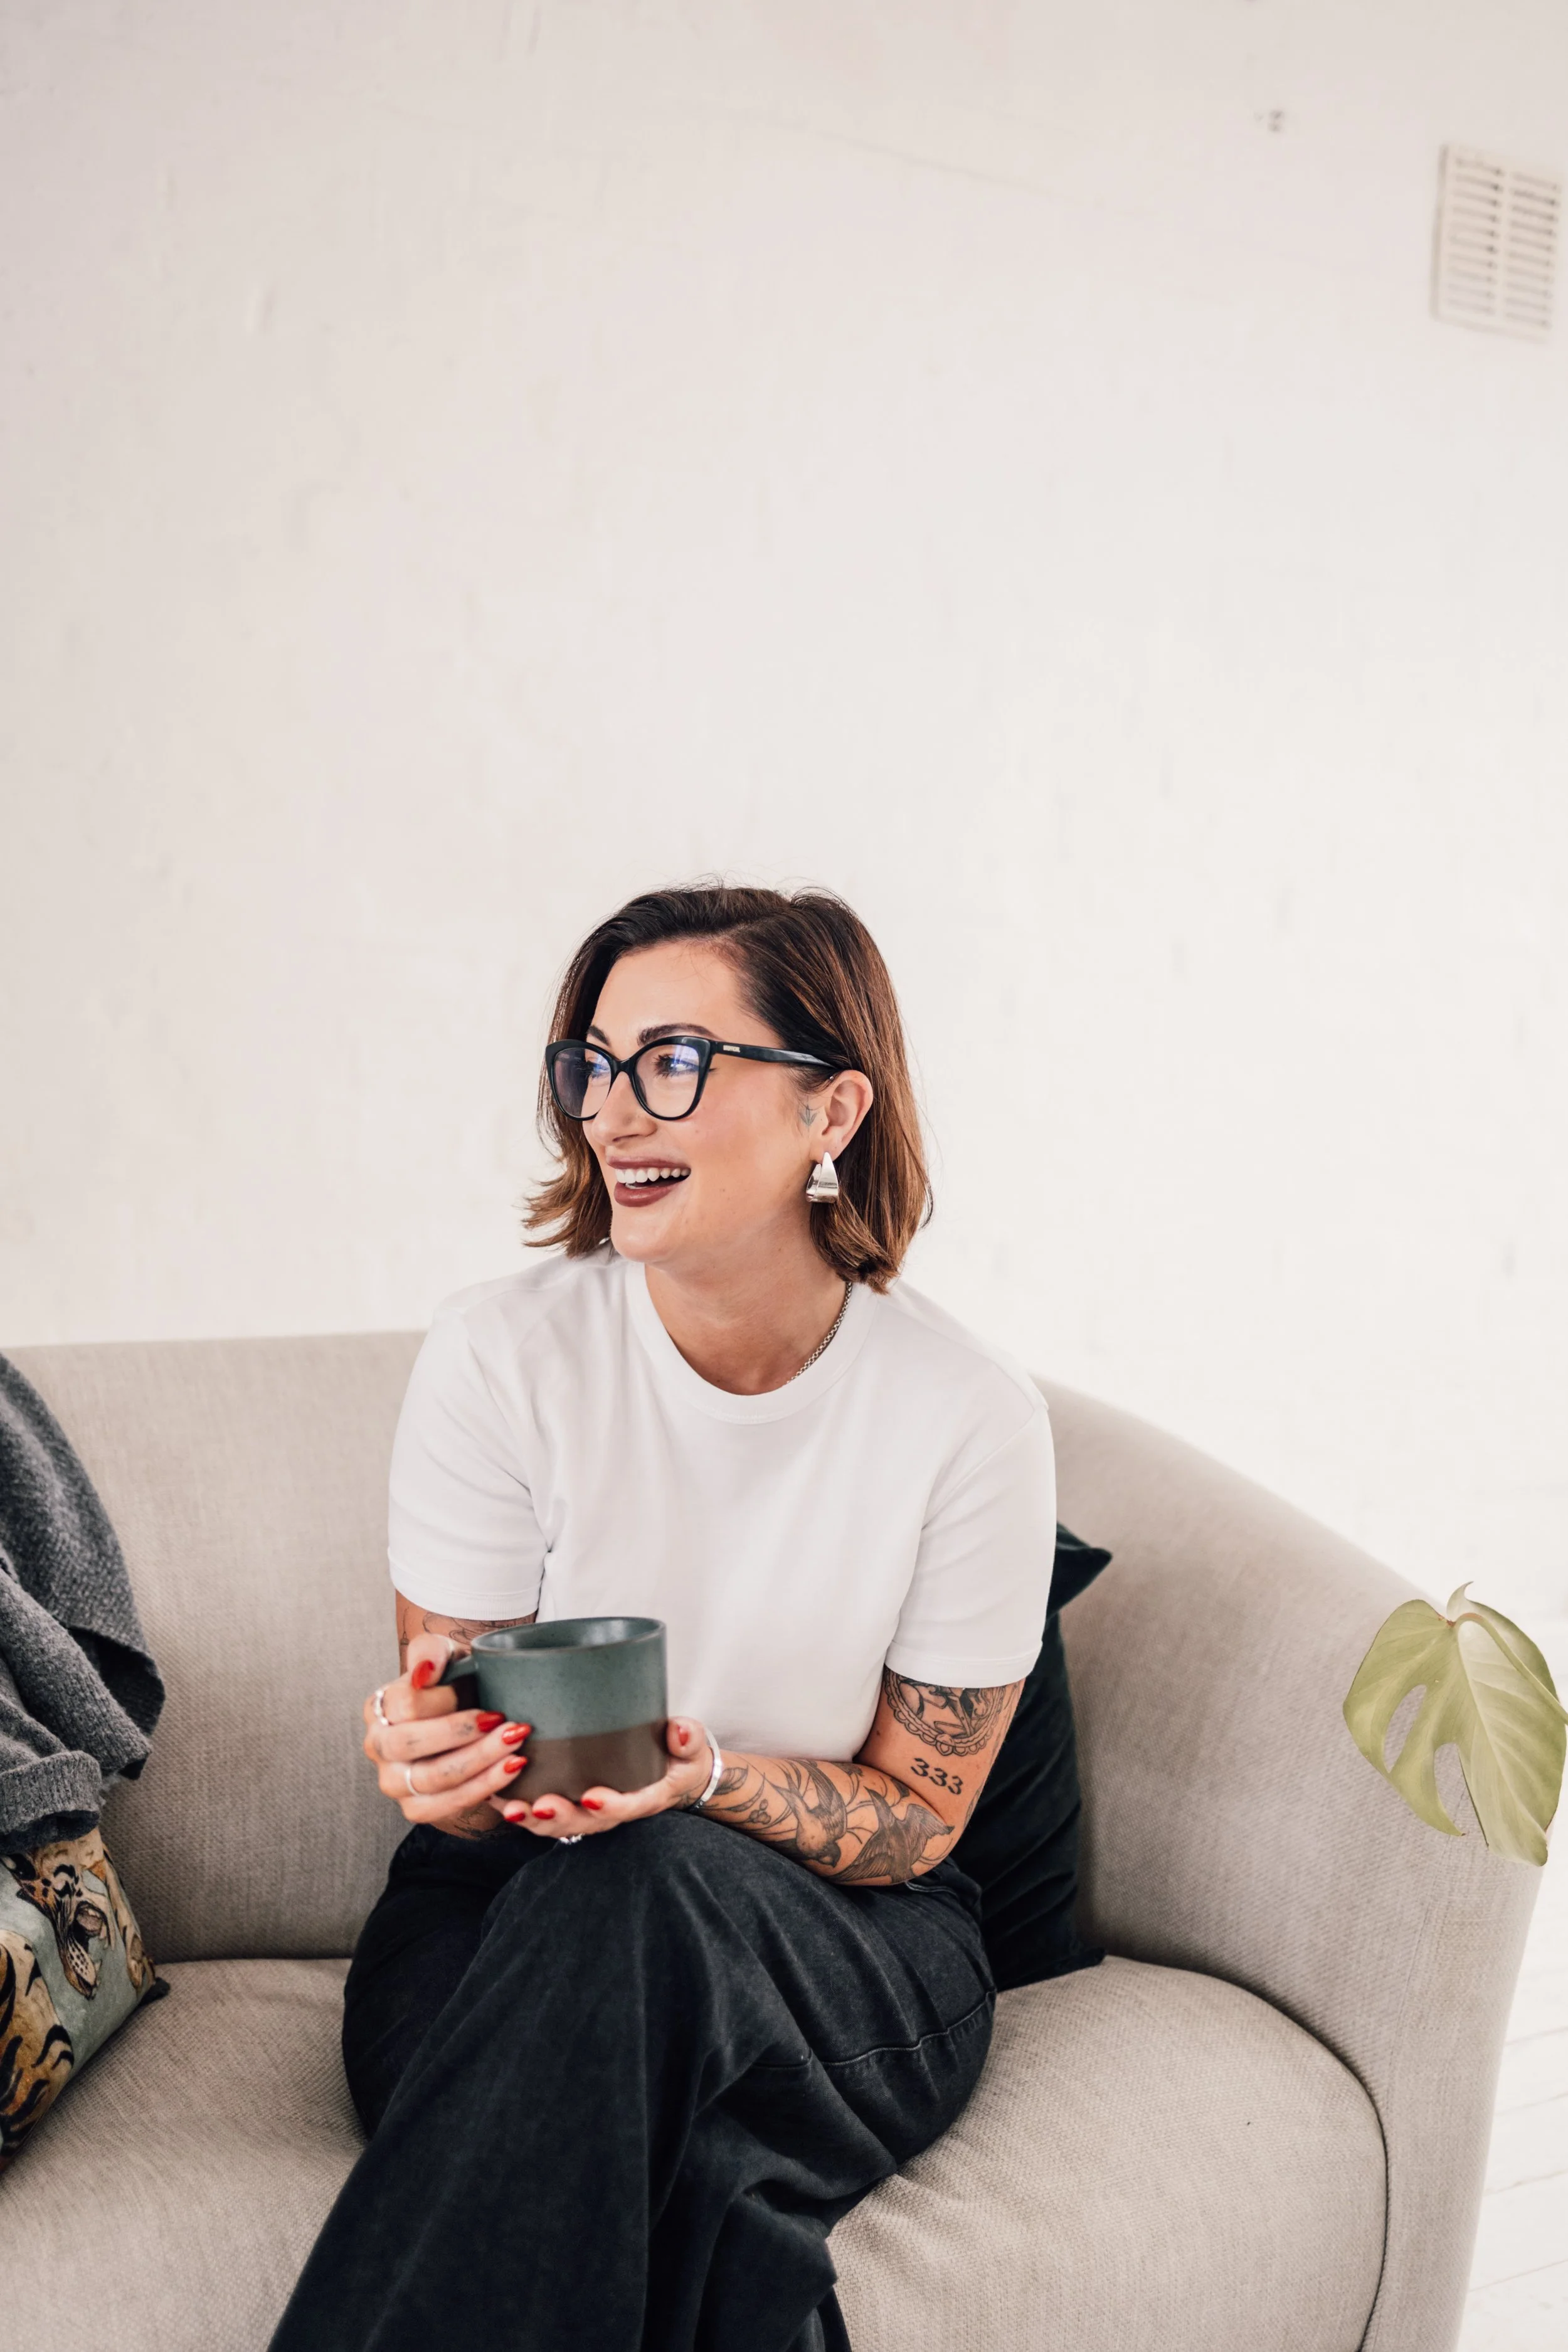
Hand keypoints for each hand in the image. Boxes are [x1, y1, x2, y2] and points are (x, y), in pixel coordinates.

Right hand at [362, 1634, 532, 1833]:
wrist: (468, 1718)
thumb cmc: (454, 1685)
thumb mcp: (444, 1656)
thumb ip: (430, 1652)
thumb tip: (423, 1672)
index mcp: (379, 1708)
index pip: (405, 1705)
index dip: (445, 1701)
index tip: (481, 1697)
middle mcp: (378, 1747)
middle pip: (410, 1744)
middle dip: (462, 1734)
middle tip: (507, 1723)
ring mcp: (393, 1782)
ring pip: (430, 1778)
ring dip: (479, 1762)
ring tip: (516, 1746)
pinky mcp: (415, 1808)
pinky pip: (445, 1805)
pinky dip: (483, 1788)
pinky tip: (511, 1769)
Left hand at [490, 1716, 713, 1840]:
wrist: (674, 1775)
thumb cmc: (679, 1758)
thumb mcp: (691, 1748)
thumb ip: (688, 1739)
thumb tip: (679, 1729)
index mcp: (646, 1796)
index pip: (630, 1806)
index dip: (611, 1806)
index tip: (593, 1797)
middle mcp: (615, 1809)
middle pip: (585, 1823)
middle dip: (558, 1817)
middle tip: (536, 1806)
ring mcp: (592, 1810)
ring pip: (560, 1824)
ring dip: (532, 1819)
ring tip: (507, 1807)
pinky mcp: (574, 1802)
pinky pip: (546, 1812)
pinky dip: (521, 1808)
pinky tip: (495, 1796)